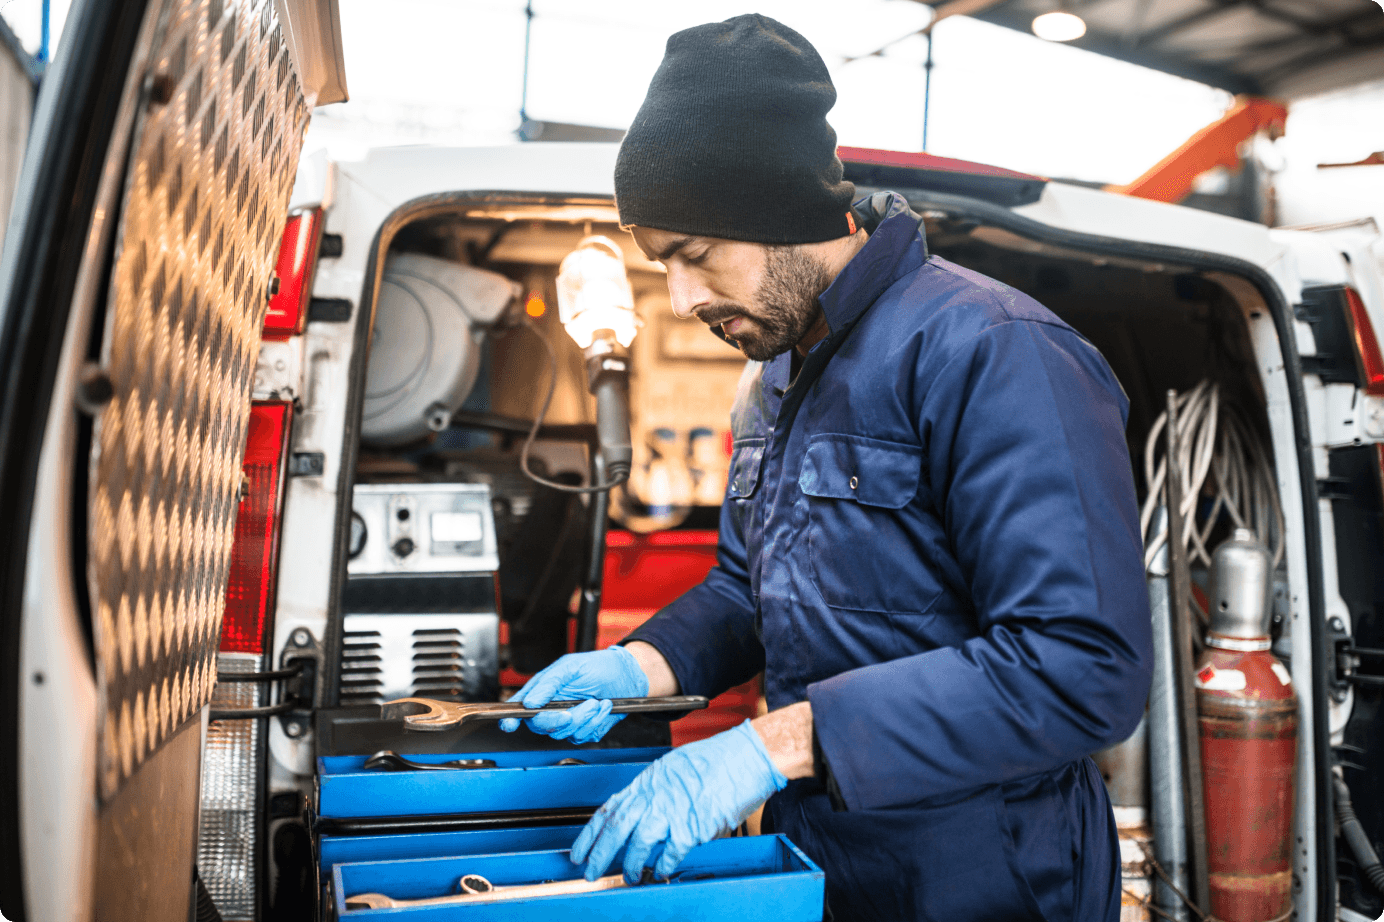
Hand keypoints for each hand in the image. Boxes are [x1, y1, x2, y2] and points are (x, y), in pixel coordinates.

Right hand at [497, 646, 647, 742]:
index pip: (521, 707)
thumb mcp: (572, 667)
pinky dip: (597, 722)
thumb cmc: (600, 666)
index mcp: (544, 690)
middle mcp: (553, 707)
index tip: (510, 725)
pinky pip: (583, 736)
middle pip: (540, 726)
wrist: (629, 677)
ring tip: (596, 701)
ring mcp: (568, 720)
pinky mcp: (584, 730)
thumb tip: (529, 702)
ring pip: (564, 734)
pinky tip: (603, 707)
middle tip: (571, 712)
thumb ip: (549, 683)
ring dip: (584, 718)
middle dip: (558, 720)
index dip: (511, 718)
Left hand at [570, 721, 787, 880]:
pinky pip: (671, 852)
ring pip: (639, 843)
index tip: (579, 850)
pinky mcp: (694, 825)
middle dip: (599, 854)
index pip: (609, 809)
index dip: (590, 833)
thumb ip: (655, 790)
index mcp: (649, 780)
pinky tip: (660, 871)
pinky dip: (663, 865)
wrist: (747, 756)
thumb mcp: (674, 767)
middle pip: (617, 829)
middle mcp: (656, 794)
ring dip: (630, 864)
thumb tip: (642, 812)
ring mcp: (673, 809)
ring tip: (629, 876)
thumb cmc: (717, 759)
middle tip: (590, 872)